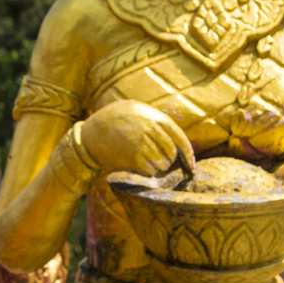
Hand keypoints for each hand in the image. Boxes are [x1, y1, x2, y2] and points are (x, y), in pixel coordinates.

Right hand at [79, 100, 194, 177]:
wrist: (92, 132)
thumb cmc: (115, 120)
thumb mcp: (137, 111)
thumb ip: (155, 121)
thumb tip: (174, 139)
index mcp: (155, 118)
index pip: (180, 138)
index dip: (188, 153)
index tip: (191, 165)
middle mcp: (152, 130)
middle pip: (171, 153)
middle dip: (167, 160)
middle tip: (157, 159)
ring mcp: (143, 144)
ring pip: (162, 164)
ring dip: (156, 167)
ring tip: (144, 160)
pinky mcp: (134, 158)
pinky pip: (150, 171)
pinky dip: (146, 172)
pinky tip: (136, 164)